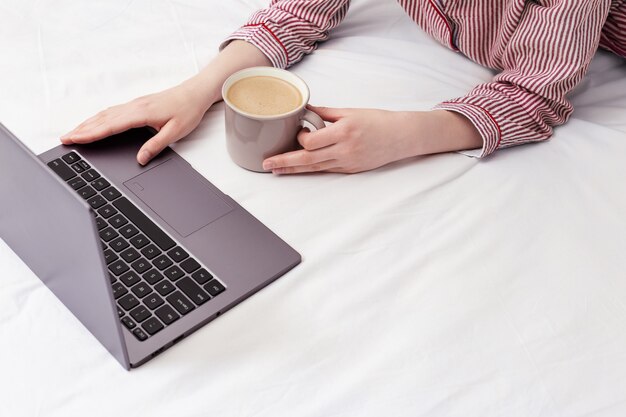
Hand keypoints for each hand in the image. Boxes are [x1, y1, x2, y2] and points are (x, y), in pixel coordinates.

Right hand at [60, 82, 214, 164]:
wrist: (195, 93)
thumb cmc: (188, 111)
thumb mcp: (175, 132)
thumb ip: (156, 146)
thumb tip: (140, 159)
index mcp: (141, 114)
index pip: (109, 126)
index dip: (90, 134)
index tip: (74, 139)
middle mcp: (134, 107)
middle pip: (102, 119)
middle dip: (82, 129)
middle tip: (65, 138)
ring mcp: (135, 104)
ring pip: (105, 114)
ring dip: (88, 122)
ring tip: (74, 132)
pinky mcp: (138, 104)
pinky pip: (113, 111)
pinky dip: (99, 118)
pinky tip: (95, 122)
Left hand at [262, 106, 482, 173]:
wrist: (401, 136)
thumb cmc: (378, 120)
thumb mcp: (350, 111)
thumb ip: (326, 113)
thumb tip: (305, 110)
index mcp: (344, 132)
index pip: (312, 141)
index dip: (300, 139)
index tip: (297, 132)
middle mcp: (345, 150)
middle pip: (308, 160)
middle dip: (285, 163)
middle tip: (267, 164)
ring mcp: (348, 163)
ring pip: (315, 168)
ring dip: (294, 169)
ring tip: (276, 170)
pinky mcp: (350, 170)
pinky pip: (326, 170)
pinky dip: (311, 169)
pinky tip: (298, 168)